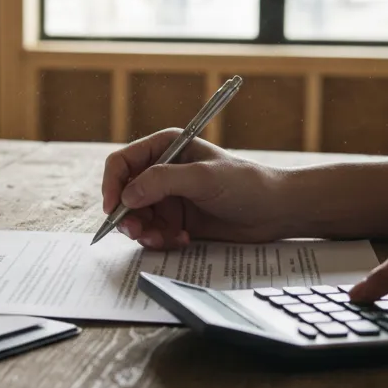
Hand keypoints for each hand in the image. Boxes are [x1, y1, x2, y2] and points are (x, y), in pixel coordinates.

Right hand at [101, 128, 279, 248]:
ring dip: (145, 232)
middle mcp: (162, 171)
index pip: (122, 162)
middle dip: (128, 216)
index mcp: (165, 148)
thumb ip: (161, 182)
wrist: (275, 211)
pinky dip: (161, 240)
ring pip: (136, 218)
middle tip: (139, 233)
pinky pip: (153, 233)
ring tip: (165, 239)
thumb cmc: (246, 184)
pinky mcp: (176, 220)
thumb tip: (127, 195)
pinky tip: (183, 239)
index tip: (113, 209)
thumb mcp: (202, 178)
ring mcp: (168, 197)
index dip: (112, 185)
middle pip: (124, 194)